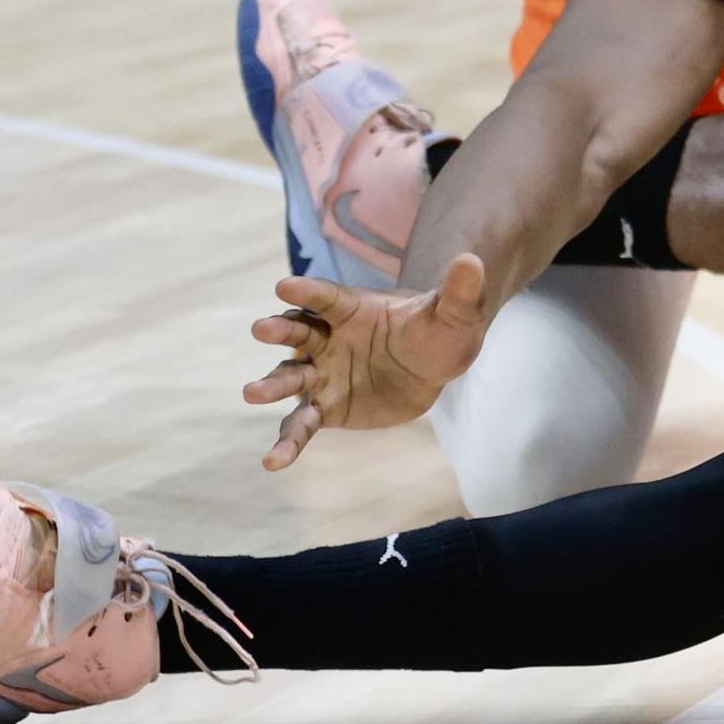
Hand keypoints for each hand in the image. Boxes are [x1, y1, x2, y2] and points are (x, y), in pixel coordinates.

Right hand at [243, 254, 489, 471]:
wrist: (433, 367)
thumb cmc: (439, 331)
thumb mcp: (455, 313)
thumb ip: (459, 291)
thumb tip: (472, 261)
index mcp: (352, 308)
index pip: (327, 296)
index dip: (308, 290)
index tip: (284, 284)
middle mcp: (329, 338)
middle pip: (298, 331)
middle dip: (280, 329)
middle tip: (262, 328)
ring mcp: (324, 374)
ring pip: (291, 378)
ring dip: (272, 385)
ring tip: (251, 393)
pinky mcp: (326, 408)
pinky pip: (302, 425)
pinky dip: (288, 443)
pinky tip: (274, 461)